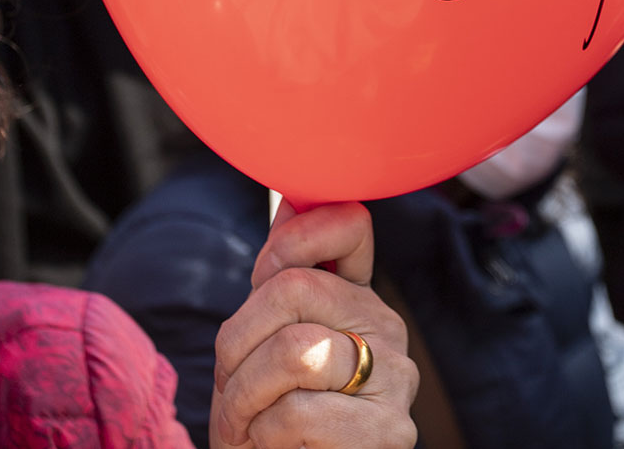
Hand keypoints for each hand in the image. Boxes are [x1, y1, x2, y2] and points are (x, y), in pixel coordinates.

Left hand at [210, 201, 417, 448]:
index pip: (350, 224)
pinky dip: (264, 434)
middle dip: (237, 339)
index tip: (261, 275)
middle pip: (294, 287)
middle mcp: (386, 327)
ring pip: (294, 351)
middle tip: (228, 379)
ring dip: (243, 395)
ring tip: (243, 420)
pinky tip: (271, 443)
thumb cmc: (269, 411)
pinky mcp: (389, 431)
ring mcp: (395, 378)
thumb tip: (291, 198)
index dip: (296, 236)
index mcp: (357, 296)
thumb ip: (281, 274)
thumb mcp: (263, 336)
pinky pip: (299, 411)